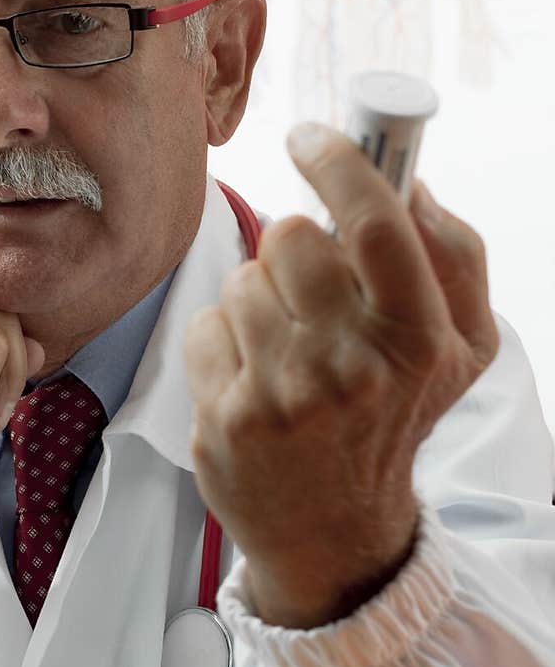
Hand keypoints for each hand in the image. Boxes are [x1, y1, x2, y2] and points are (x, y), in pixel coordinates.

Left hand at [184, 124, 498, 628]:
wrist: (334, 529)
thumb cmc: (393, 417)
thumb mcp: (460, 348)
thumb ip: (455, 257)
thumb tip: (411, 182)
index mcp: (418, 341)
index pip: (376, 223)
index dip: (339, 162)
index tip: (310, 137)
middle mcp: (352, 369)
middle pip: (292, 236)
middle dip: (295, 248)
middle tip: (309, 289)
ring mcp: (283, 397)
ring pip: (243, 280)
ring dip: (260, 301)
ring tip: (285, 349)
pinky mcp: (226, 418)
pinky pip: (206, 325)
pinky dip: (223, 342)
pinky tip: (250, 380)